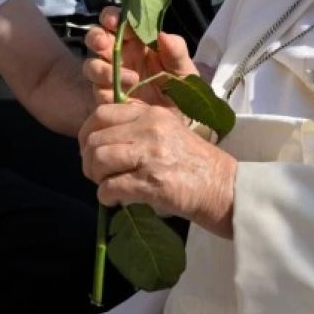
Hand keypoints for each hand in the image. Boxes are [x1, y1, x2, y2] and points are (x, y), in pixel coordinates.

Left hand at [79, 101, 236, 237]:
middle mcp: (149, 129)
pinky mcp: (152, 183)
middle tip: (97, 174)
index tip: (90, 149)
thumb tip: (102, 142)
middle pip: (95, 139)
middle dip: (88, 160)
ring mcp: (151, 155)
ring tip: (107, 186)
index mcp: (152, 114)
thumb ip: (138, 130)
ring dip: (96, 178)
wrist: (226, 188)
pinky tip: (116, 200)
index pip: (101, 113)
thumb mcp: (169, 132)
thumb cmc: (197, 163)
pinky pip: (110, 188)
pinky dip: (106, 197)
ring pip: (98, 161)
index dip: (87, 134)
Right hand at [83, 6, 197, 106]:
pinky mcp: (107, 96)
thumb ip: (176, 49)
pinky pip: (97, 88)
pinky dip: (109, 86)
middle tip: (103, 42)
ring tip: (132, 77)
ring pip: (91, 64)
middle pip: (96, 38)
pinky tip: (129, 88)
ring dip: (103, 67)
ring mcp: (110, 76)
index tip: (113, 21)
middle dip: (96, 37)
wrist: (180, 120)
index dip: (111, 17)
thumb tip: (162, 35)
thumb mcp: (184, 67)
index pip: (116, 21)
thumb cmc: (181, 87)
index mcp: (136, 40)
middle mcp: (119, 55)